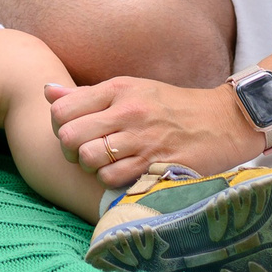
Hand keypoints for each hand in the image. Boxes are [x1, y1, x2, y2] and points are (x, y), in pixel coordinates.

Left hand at [46, 77, 263, 190]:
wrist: (225, 120)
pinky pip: (113, 178)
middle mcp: (128, 111)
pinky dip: (111, 181)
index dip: (59, 127)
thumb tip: (46, 91)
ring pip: (90, 159)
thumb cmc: (171, 107)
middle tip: (84, 154)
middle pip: (70, 136)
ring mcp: (143, 138)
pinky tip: (123, 174)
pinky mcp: (156, 162)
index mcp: (118, 89)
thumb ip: (87, 95)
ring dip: (91, 168)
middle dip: (70, 151)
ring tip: (105, 165)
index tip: (74, 134)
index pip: (62, 109)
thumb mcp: (131, 90)